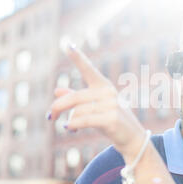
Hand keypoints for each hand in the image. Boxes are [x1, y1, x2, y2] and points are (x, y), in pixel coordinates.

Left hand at [47, 44, 146, 161]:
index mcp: (103, 86)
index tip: (67, 44)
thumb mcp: (93, 108)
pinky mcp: (112, 118)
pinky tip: (69, 127)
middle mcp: (108, 92)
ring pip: (79, 111)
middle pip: (75, 97)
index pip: (88, 69)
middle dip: (58, 107)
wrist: (132, 139)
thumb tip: (56, 91)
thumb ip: (76, 98)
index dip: (78, 57)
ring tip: (69, 127)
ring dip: (69, 120)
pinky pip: (85, 120)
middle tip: (50, 116)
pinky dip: (74, 124)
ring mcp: (112, 105)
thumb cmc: (111, 121)